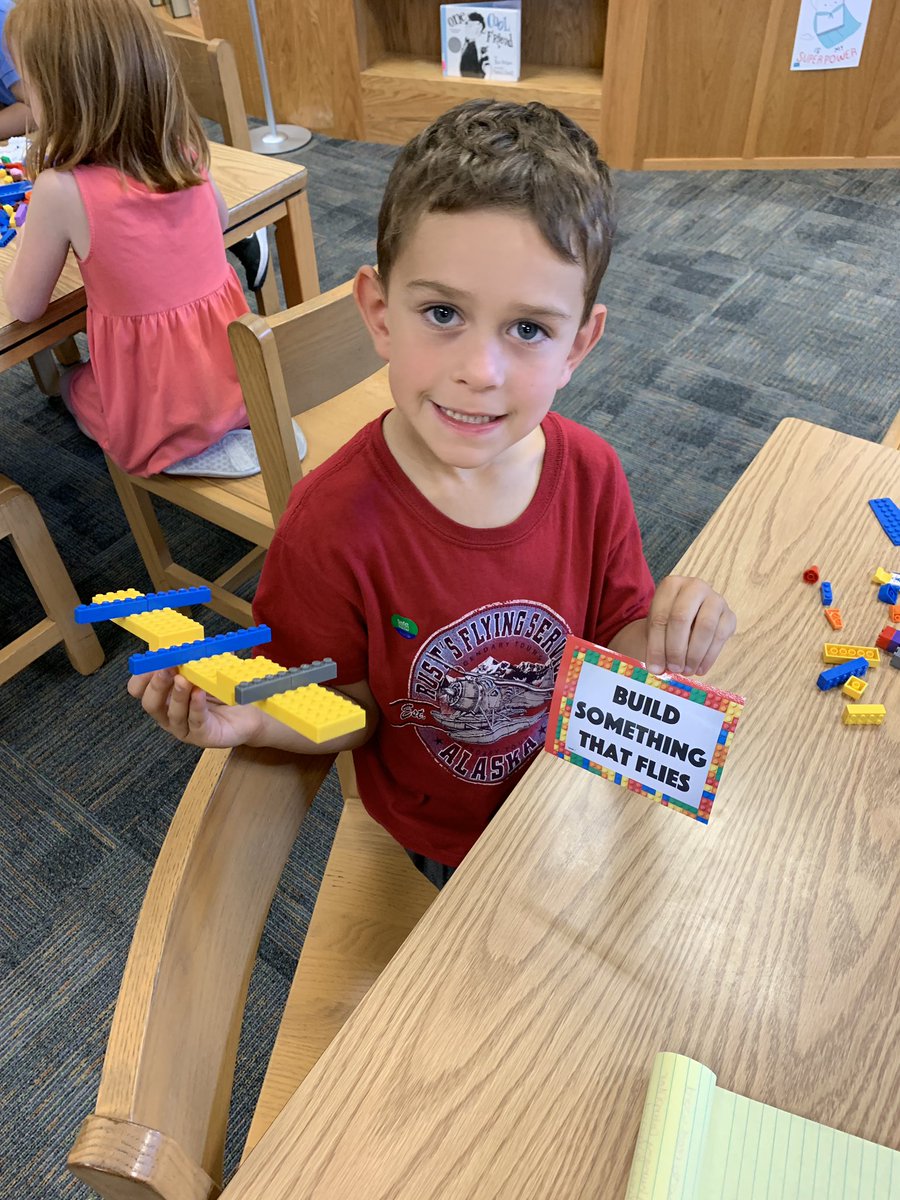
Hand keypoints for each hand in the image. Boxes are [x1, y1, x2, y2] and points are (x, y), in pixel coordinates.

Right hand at [128, 668, 264, 748]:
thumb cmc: (222, 693)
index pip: (139, 690)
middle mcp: (169, 715)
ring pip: (172, 714)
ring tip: (183, 680)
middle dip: (157, 685)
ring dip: (177, 695)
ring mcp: (185, 728)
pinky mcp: (203, 736)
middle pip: (151, 704)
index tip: (153, 661)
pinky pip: (196, 721)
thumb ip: (192, 658)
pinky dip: (196, 706)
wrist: (249, 714)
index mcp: (164, 698)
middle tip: (166, 669)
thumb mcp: (204, 671)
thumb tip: (185, 641)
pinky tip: (199, 693)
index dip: (142, 677)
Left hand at [644, 576, 735, 676]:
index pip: (660, 617)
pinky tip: (699, 669)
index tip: (654, 667)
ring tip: (686, 671)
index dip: (656, 646)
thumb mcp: (655, 630)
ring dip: (694, 654)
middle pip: (681, 618)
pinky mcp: (730, 614)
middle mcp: (695, 586)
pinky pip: (721, 636)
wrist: (687, 621)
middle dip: (675, 649)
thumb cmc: (668, 624)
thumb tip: (657, 669)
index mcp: (671, 585)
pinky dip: (709, 656)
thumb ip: (655, 646)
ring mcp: (715, 599)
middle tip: (673, 669)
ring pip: (705, 626)